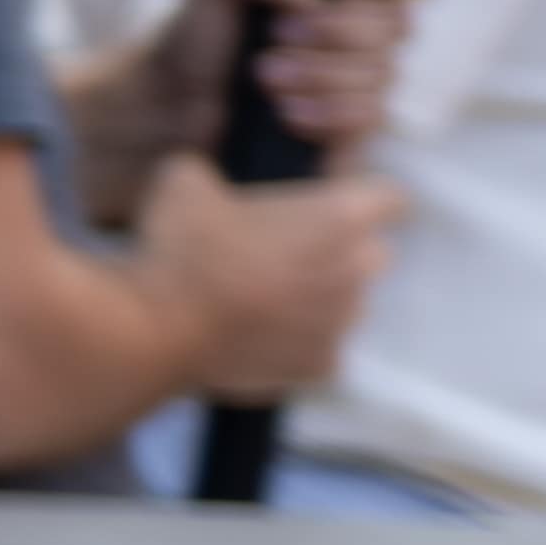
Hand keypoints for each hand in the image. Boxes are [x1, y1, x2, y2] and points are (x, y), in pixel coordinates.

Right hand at [138, 147, 401, 400]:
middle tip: (285, 252)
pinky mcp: (318, 368)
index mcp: (341, 216)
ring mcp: (341, 324)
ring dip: (317, 300)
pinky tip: (259, 338)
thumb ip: (216, 176)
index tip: (329, 203)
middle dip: (339, 252)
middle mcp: (356, 270)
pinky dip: (297, 346)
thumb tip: (207, 179)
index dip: (361, 197)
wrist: (156, 328)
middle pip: (372, 254)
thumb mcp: (185, 183)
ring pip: (345, 305)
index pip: (390, 197)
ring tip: (265, 302)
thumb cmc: (181, 248)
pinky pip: (321, 351)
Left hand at [171, 0, 416, 168]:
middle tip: (278, 33)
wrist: (172, 102)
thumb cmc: (198, 34)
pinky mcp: (350, 126)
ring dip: (323, 72)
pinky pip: (369, 117)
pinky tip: (287, 112)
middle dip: (337, 28)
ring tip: (265, 74)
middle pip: (398, 26)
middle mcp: (362, 34)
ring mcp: (359, 82)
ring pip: (383, 73)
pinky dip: (329, 111)